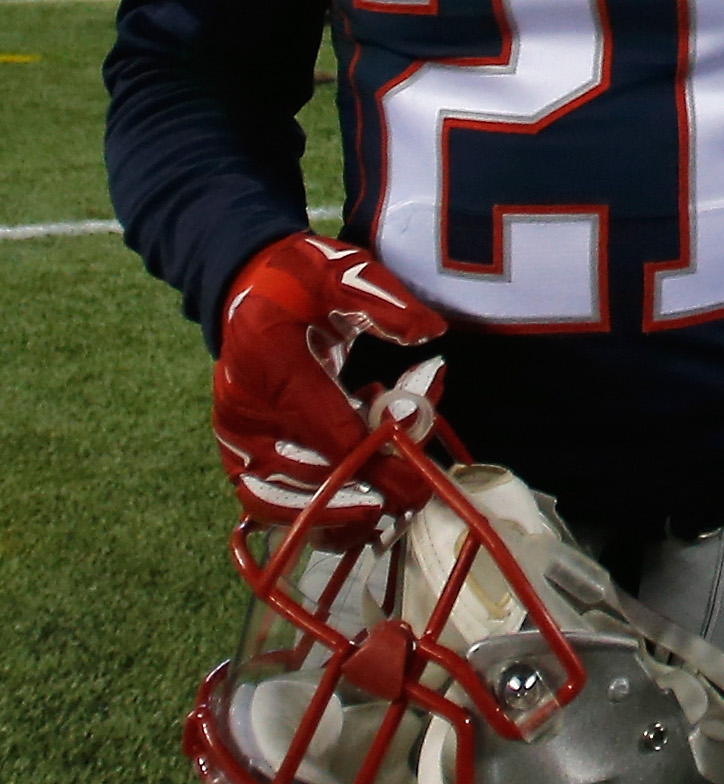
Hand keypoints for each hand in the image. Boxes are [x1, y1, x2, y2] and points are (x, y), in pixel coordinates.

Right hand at [212, 232, 447, 526]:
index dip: (376, 464)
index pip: (329, 432)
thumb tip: (428, 331)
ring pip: (282, 502)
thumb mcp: (345, 271)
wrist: (250, 289)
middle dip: (371, 485)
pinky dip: (312, 511)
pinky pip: (266, 503)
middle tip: (417, 485)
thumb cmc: (303, 280)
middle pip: (311, 474)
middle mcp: (243, 409)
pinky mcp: (235, 454)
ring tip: (389, 498)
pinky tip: (356, 497)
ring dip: (341, 507)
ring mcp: (234, 437)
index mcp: (271, 363)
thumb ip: (385, 300)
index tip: (417, 485)